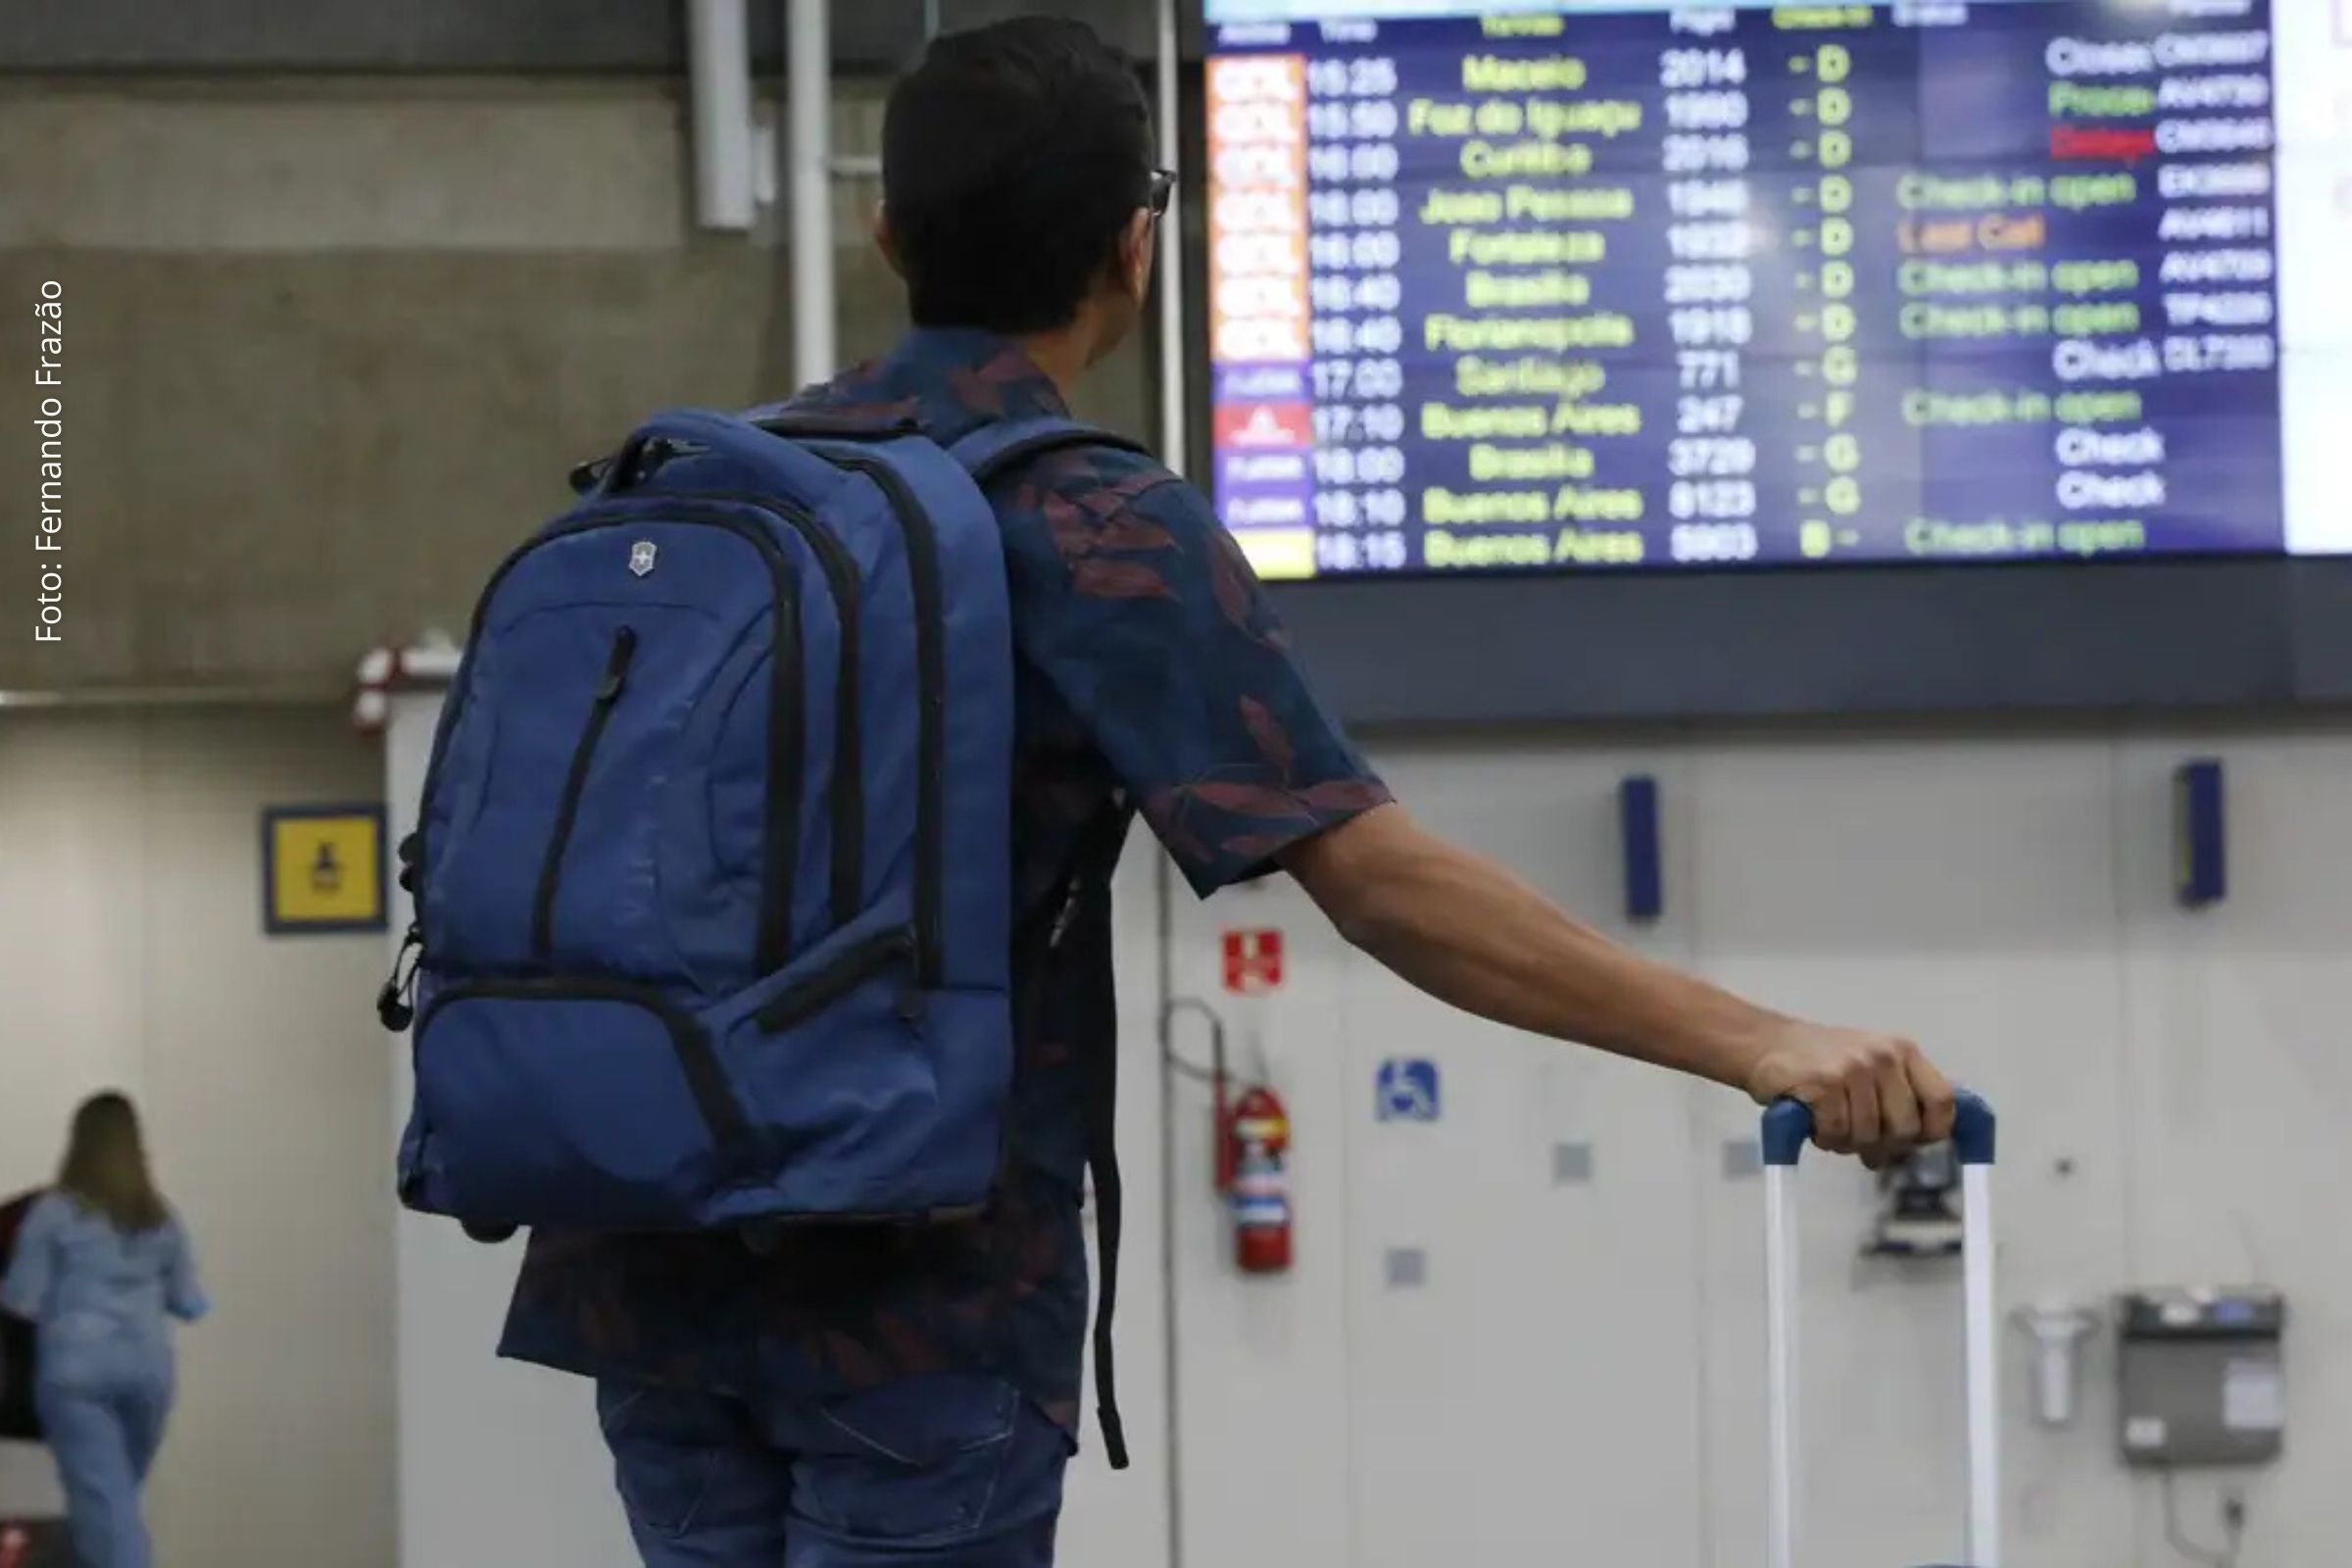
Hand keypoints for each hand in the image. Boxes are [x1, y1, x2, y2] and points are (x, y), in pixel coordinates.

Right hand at [1743, 1020, 1955, 1168]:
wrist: (1766, 1044)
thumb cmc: (1822, 1062)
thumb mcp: (1873, 1067)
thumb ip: (1901, 1096)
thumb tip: (1928, 1139)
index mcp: (1902, 1051)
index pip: (1942, 1101)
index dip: (1933, 1131)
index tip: (1915, 1142)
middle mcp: (1883, 1056)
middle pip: (1907, 1128)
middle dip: (1883, 1144)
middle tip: (1860, 1139)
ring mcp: (1853, 1068)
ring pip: (1868, 1135)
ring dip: (1846, 1141)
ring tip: (1831, 1123)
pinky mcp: (1824, 1083)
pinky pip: (1836, 1132)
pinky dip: (1824, 1136)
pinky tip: (1813, 1121)